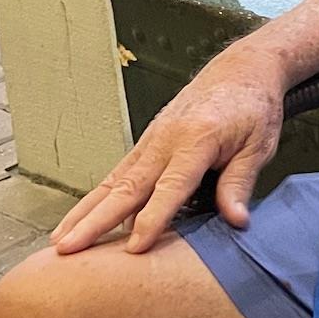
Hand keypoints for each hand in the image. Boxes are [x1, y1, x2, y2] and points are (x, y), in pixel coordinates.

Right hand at [50, 42, 289, 255]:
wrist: (242, 69)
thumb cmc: (254, 106)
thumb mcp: (259, 145)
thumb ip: (241, 183)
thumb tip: (237, 221)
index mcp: (197, 139)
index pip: (171, 187)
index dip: (152, 219)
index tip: (134, 248)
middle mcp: (166, 140)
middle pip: (127, 187)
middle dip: (95, 221)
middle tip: (67, 248)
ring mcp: (152, 140)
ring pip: (114, 181)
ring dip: (85, 211)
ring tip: (59, 239)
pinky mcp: (148, 142)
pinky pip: (120, 173)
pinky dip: (98, 197)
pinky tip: (81, 218)